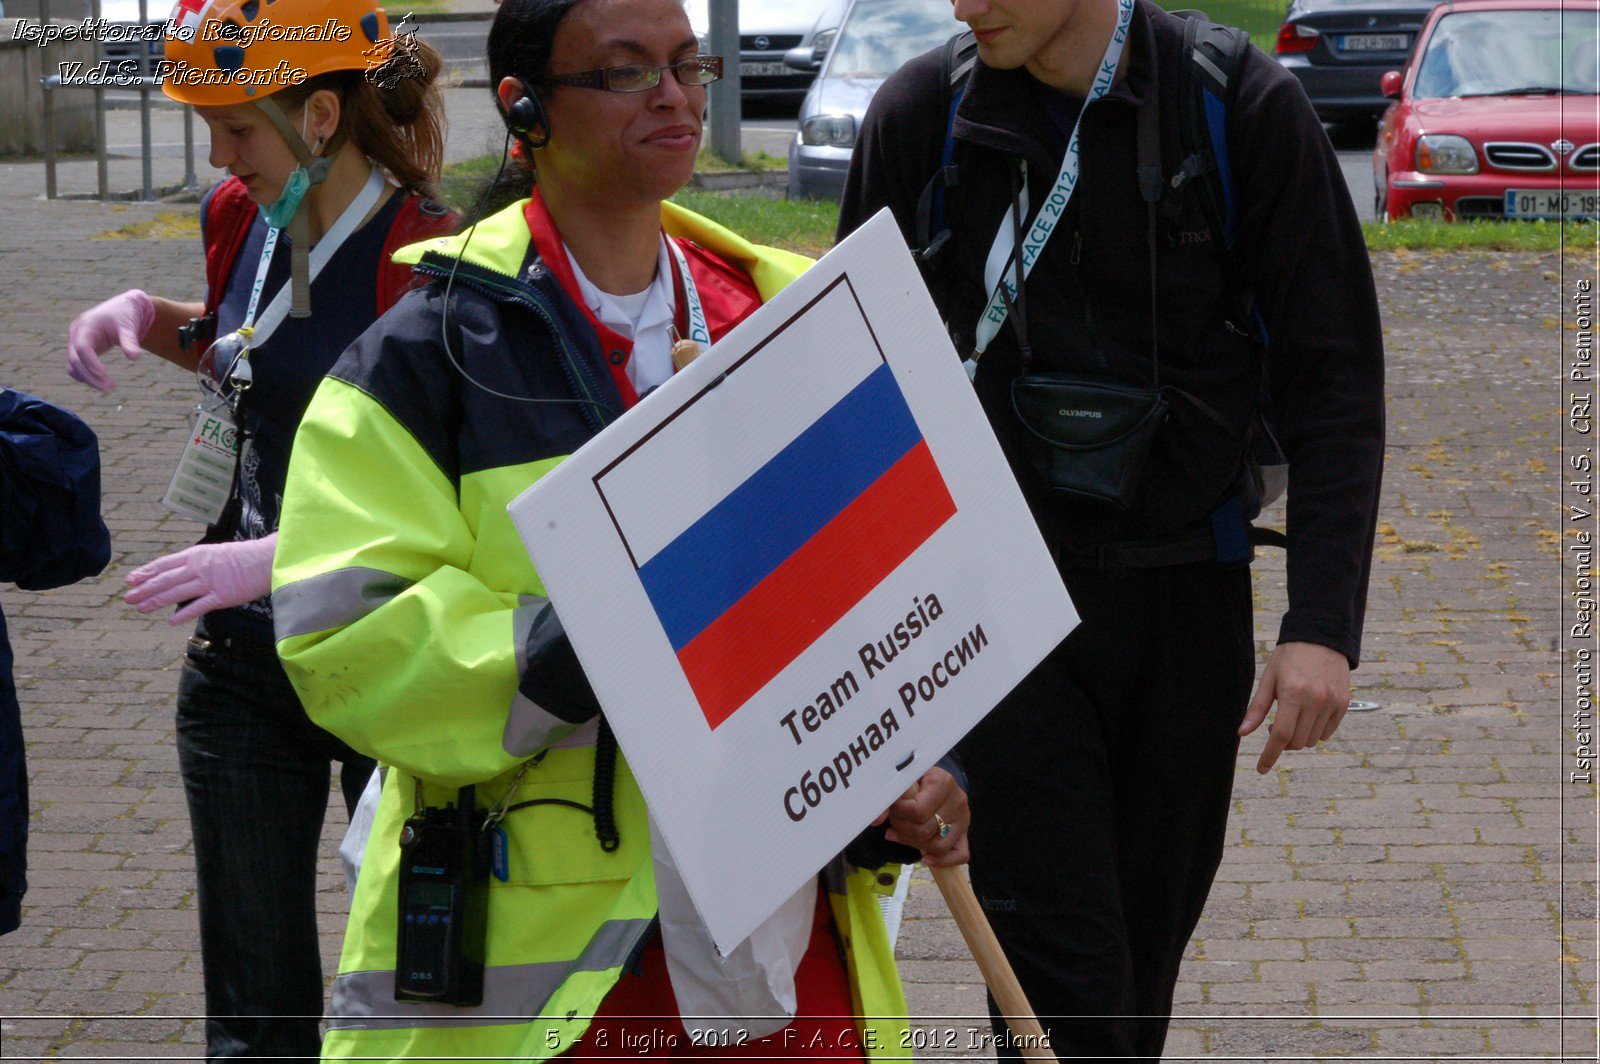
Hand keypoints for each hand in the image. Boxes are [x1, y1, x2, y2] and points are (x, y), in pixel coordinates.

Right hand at [66, 290, 155, 391]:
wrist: (123, 308)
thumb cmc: (126, 315)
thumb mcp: (129, 326)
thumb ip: (130, 341)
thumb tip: (134, 358)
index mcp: (86, 325)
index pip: (83, 347)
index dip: (91, 363)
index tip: (105, 377)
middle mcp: (77, 333)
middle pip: (75, 359)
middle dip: (90, 376)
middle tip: (110, 388)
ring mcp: (76, 341)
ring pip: (73, 365)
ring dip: (88, 379)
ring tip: (110, 387)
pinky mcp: (81, 349)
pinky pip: (78, 366)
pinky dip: (87, 375)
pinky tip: (103, 382)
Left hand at [124, 536, 276, 624]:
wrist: (268, 560)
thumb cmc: (246, 556)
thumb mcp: (217, 553)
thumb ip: (199, 563)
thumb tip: (184, 573)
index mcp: (197, 554)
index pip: (164, 564)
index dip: (146, 572)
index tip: (131, 579)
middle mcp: (199, 568)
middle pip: (165, 580)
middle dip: (144, 589)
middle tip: (128, 598)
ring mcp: (210, 582)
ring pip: (176, 593)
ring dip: (156, 601)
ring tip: (141, 608)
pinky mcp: (222, 596)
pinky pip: (198, 607)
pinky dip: (184, 614)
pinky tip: (171, 621)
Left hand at [874, 767, 969, 866]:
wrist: (934, 780)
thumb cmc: (916, 780)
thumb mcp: (902, 781)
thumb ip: (888, 798)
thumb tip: (874, 821)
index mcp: (942, 782)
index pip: (918, 811)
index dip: (899, 814)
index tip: (891, 807)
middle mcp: (957, 800)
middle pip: (926, 831)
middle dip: (903, 829)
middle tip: (894, 820)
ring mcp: (963, 818)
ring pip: (938, 846)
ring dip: (914, 844)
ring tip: (902, 833)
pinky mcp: (965, 833)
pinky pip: (960, 855)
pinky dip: (942, 860)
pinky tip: (924, 858)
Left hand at [1239, 641, 1349, 773]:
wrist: (1321, 638)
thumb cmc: (1289, 657)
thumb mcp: (1268, 678)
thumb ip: (1257, 708)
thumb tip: (1242, 733)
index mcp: (1293, 694)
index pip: (1282, 735)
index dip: (1270, 755)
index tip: (1262, 769)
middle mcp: (1316, 700)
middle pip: (1297, 742)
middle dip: (1283, 741)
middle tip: (1275, 726)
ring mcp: (1332, 703)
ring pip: (1313, 740)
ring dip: (1299, 737)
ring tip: (1292, 717)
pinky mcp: (1344, 704)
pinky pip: (1327, 732)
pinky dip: (1315, 731)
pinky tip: (1308, 715)